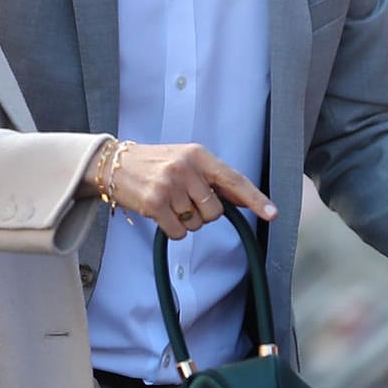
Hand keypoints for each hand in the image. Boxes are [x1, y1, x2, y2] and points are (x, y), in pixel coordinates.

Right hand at [104, 143, 277, 240]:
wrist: (114, 164)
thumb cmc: (156, 163)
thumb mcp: (187, 161)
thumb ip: (214, 179)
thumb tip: (243, 201)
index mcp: (199, 155)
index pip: (234, 179)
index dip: (256, 199)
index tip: (273, 214)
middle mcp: (187, 168)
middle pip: (215, 211)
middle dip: (203, 213)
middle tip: (183, 199)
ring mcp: (170, 185)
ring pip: (197, 224)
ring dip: (185, 220)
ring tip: (168, 202)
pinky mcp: (154, 203)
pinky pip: (179, 232)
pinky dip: (172, 229)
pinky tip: (160, 213)